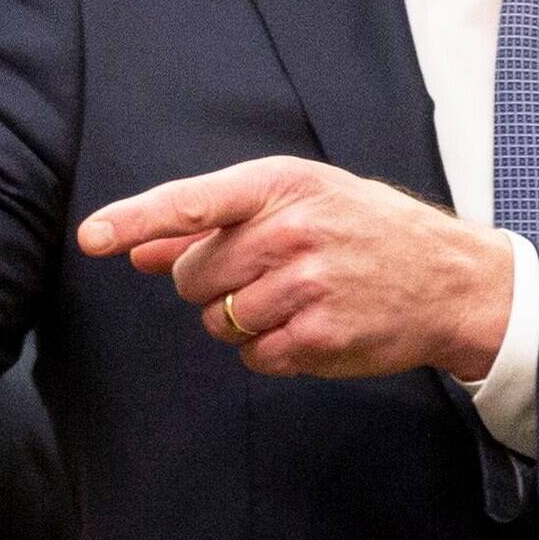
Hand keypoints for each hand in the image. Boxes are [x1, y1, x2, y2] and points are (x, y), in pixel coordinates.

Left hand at [75, 156, 515, 381]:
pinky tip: (308, 326)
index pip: (192, 202)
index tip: (91, 237)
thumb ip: (214, 223)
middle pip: (194, 275)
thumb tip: (138, 249)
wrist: (447, 277)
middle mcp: (291, 231)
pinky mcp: (319, 337)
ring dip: (241, 319)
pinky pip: (253, 355)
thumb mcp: (297, 200)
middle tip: (263, 271)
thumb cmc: (362, 228)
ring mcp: (306, 286)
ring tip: (294, 297)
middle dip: (212, 282)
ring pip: (219, 321)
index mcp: (282, 184)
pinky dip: (268, 348)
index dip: (135, 220)